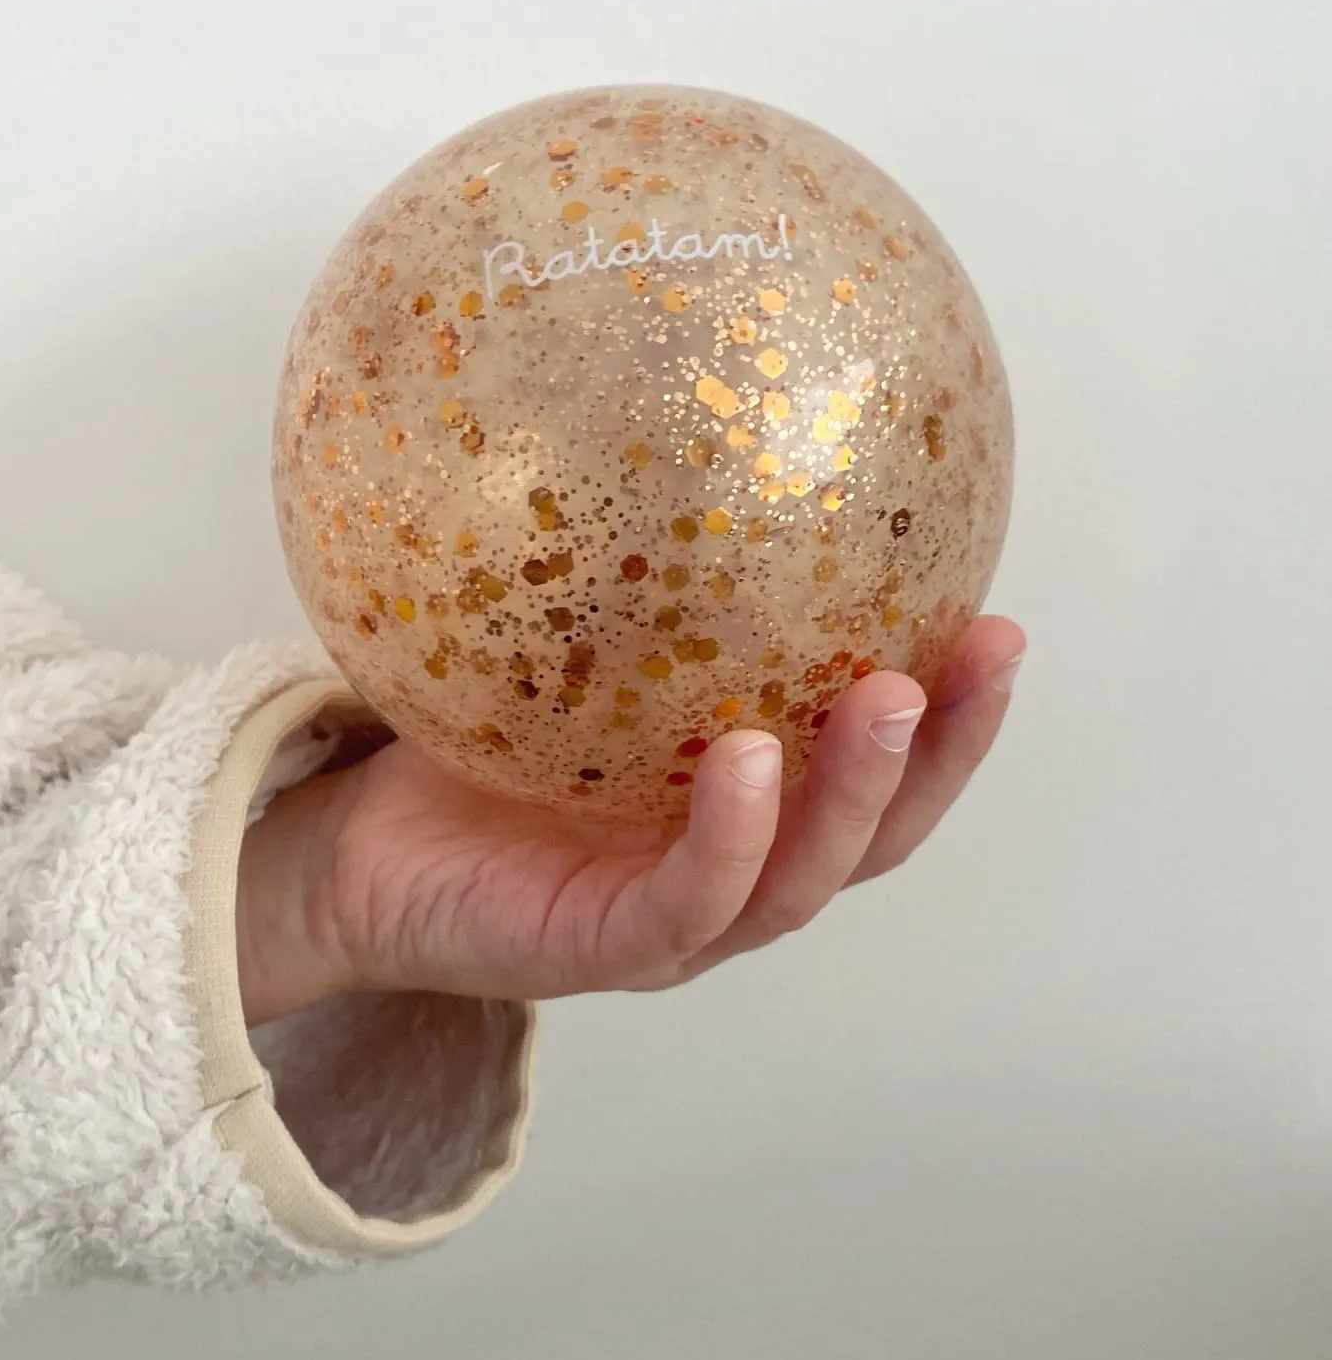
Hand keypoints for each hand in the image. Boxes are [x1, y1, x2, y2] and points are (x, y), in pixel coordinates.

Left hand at [236, 616, 1024, 1022]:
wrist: (360, 854)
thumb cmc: (471, 744)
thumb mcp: (561, 645)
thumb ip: (628, 571)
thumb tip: (668, 409)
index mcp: (748, 809)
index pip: (877, 770)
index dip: (955, 713)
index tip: (999, 619)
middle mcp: (733, 870)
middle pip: (874, 833)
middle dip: (942, 749)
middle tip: (986, 652)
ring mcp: (678, 922)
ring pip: (802, 876)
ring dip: (860, 791)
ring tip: (889, 694)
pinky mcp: (604, 951)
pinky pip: (687, 901)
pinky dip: (731, 837)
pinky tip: (751, 760)